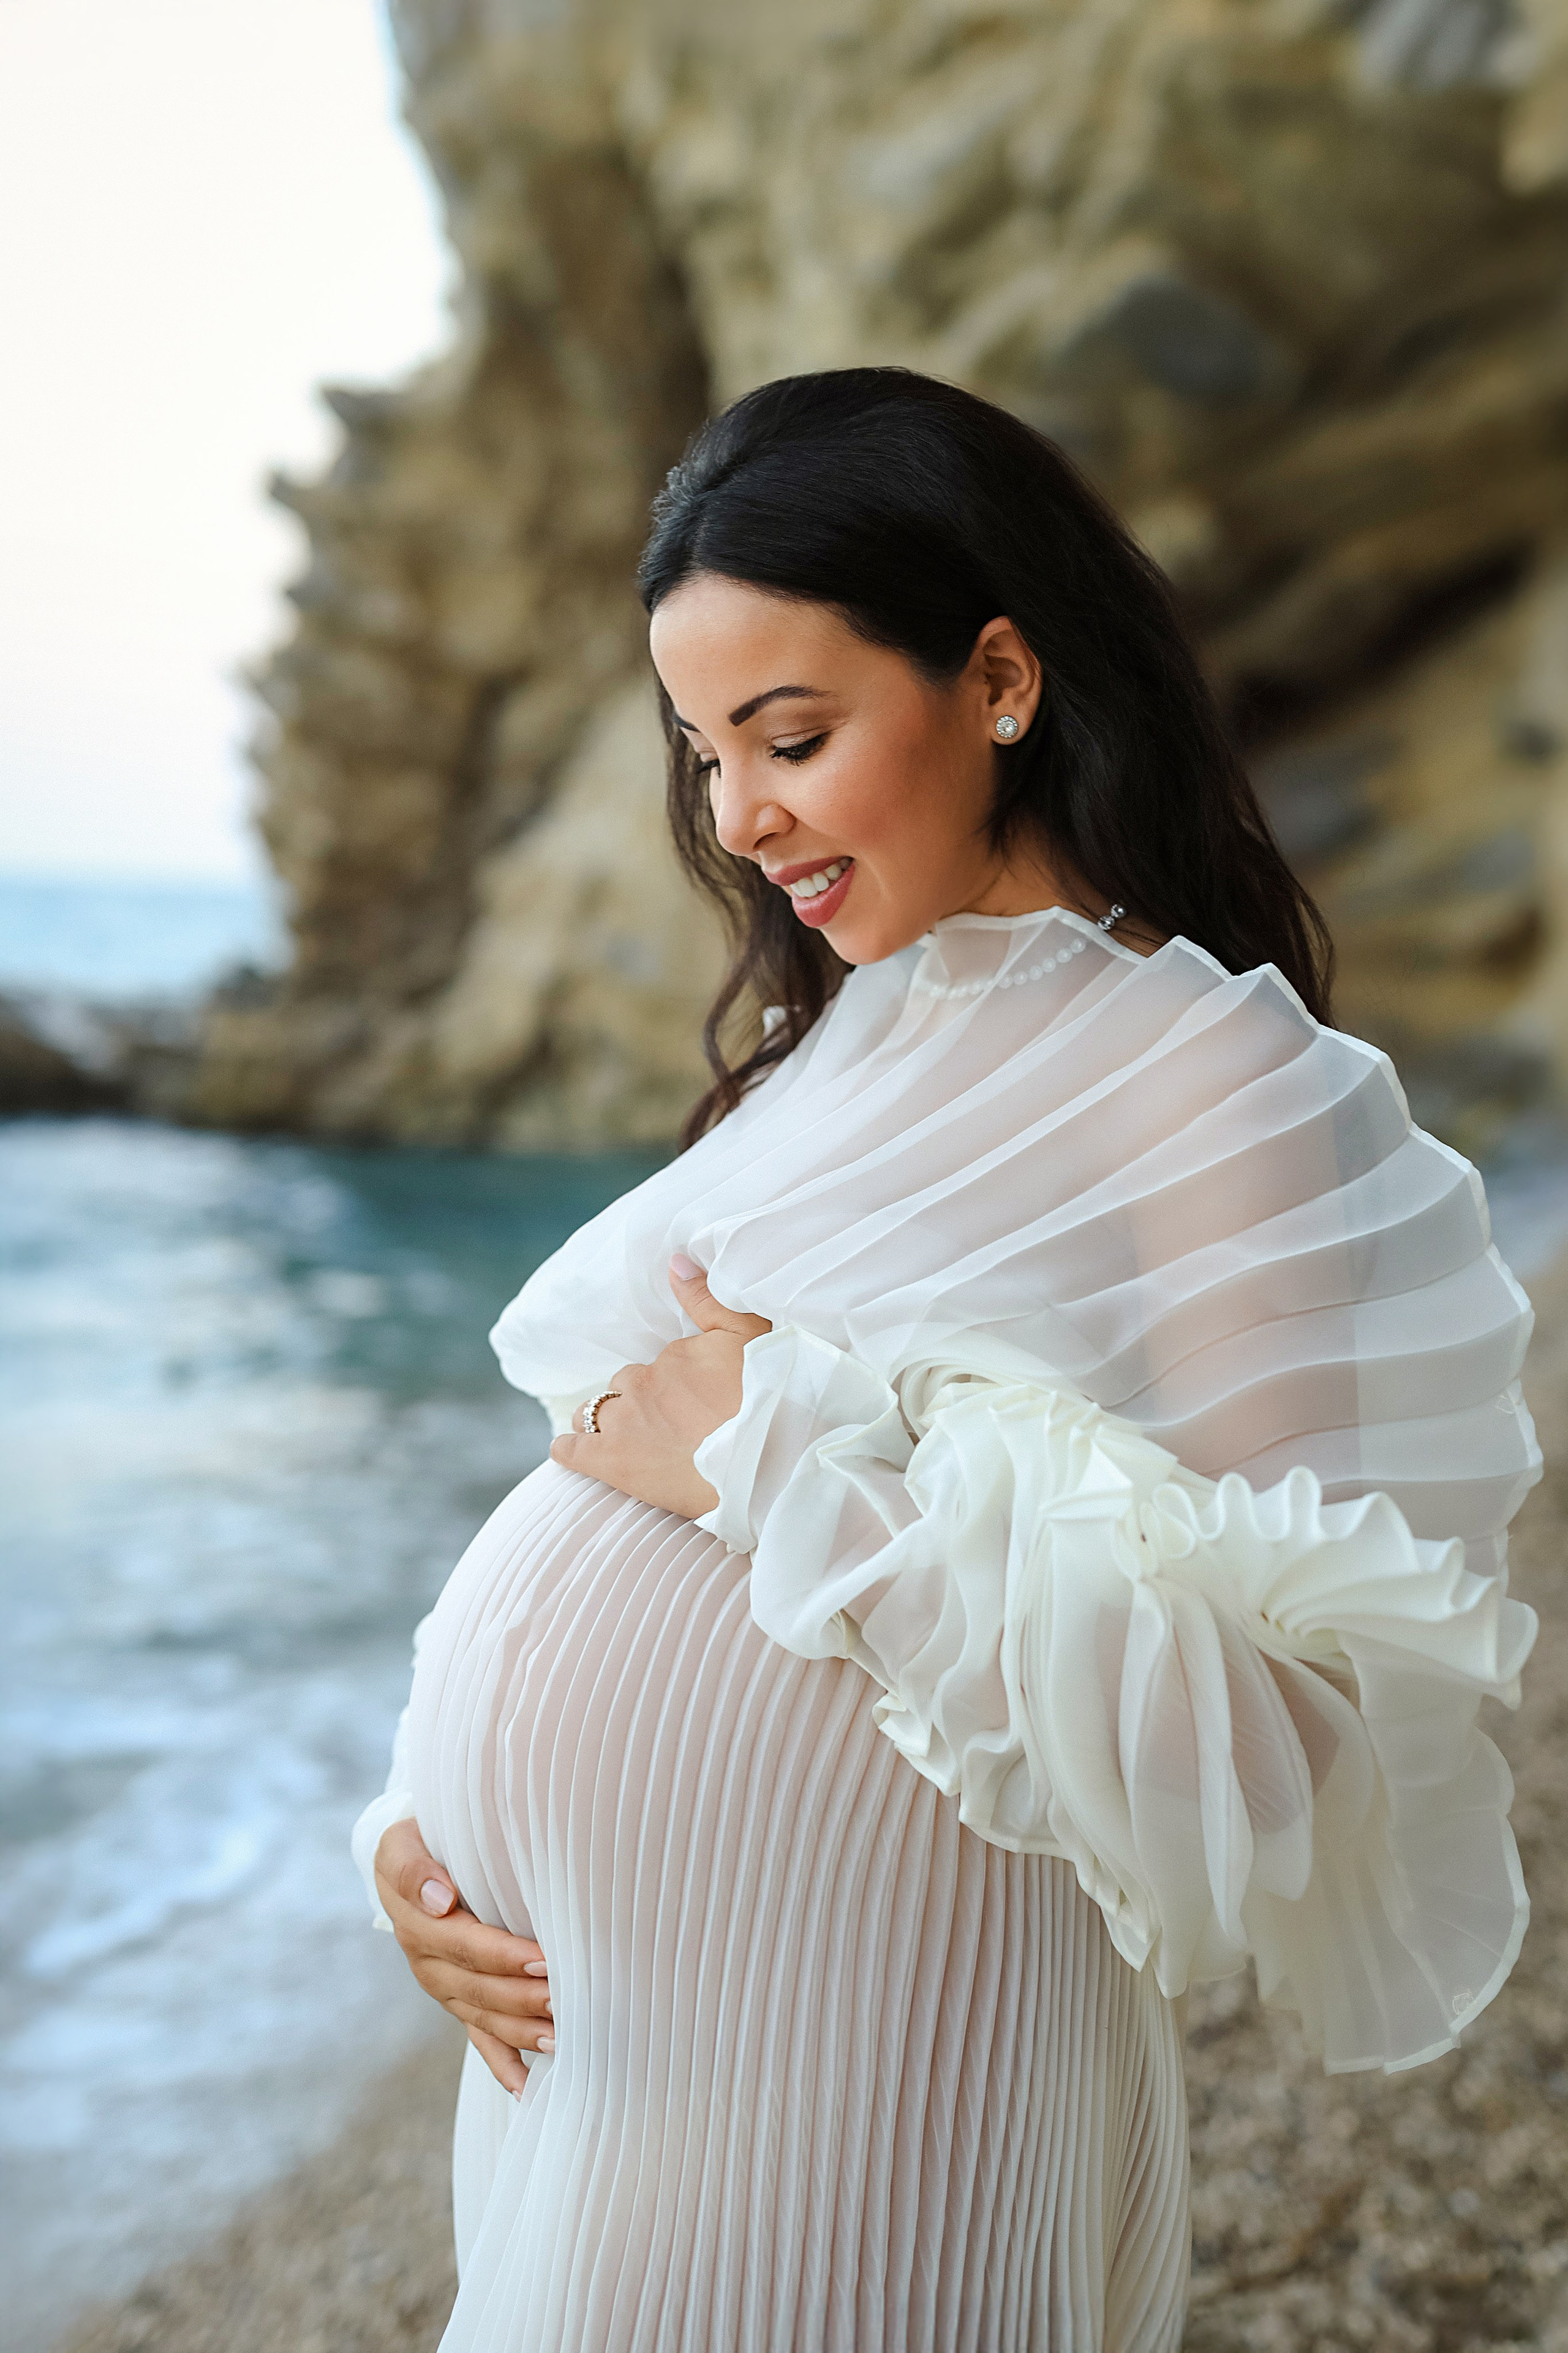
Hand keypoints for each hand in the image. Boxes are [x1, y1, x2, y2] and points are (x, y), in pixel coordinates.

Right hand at [374, 1818, 552, 2096]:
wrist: (409, 1863)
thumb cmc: (420, 1843)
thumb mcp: (403, 1844)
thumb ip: (416, 1869)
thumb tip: (441, 1899)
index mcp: (417, 1923)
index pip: (465, 1944)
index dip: (504, 1956)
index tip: (543, 1961)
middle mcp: (427, 1962)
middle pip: (479, 1987)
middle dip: (524, 1997)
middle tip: (567, 2000)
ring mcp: (443, 1987)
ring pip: (484, 2017)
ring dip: (522, 2030)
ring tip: (563, 2038)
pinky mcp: (456, 2001)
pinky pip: (479, 2039)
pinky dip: (504, 2066)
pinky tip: (528, 2090)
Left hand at [548, 1255, 770, 1518]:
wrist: (766, 1460)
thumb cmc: (767, 1398)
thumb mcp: (748, 1336)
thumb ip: (707, 1299)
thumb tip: (674, 1261)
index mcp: (670, 1359)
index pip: (651, 1368)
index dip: (664, 1384)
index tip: (683, 1401)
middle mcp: (641, 1387)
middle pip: (621, 1390)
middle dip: (633, 1402)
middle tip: (659, 1424)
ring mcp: (623, 1425)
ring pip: (592, 1414)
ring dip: (600, 1421)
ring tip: (618, 1438)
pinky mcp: (613, 1463)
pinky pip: (572, 1449)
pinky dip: (568, 1448)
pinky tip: (567, 1450)